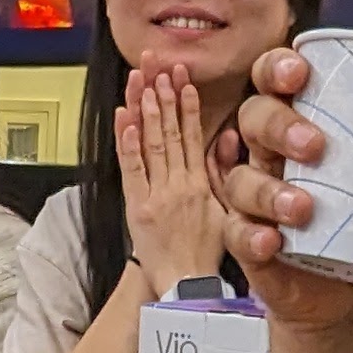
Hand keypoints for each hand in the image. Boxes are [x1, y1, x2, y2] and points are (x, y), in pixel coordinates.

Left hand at [114, 60, 229, 295]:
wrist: (187, 286)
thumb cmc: (206, 252)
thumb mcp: (227, 211)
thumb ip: (223, 173)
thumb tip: (227, 138)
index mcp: (201, 184)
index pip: (192, 135)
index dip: (186, 105)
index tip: (183, 79)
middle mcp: (179, 185)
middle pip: (169, 132)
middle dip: (163, 95)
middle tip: (159, 65)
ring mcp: (156, 195)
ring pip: (151, 144)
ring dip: (146, 109)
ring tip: (142, 79)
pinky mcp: (137, 207)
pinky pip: (131, 169)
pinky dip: (127, 142)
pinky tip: (125, 118)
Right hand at [217, 45, 352, 331]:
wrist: (343, 290)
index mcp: (301, 126)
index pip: (276, 82)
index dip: (277, 68)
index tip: (300, 73)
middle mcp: (271, 155)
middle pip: (254, 119)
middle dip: (278, 124)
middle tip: (315, 145)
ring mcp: (254, 198)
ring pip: (241, 179)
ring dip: (268, 190)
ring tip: (304, 208)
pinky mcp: (248, 241)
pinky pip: (237, 232)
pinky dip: (252, 235)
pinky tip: (272, 241)